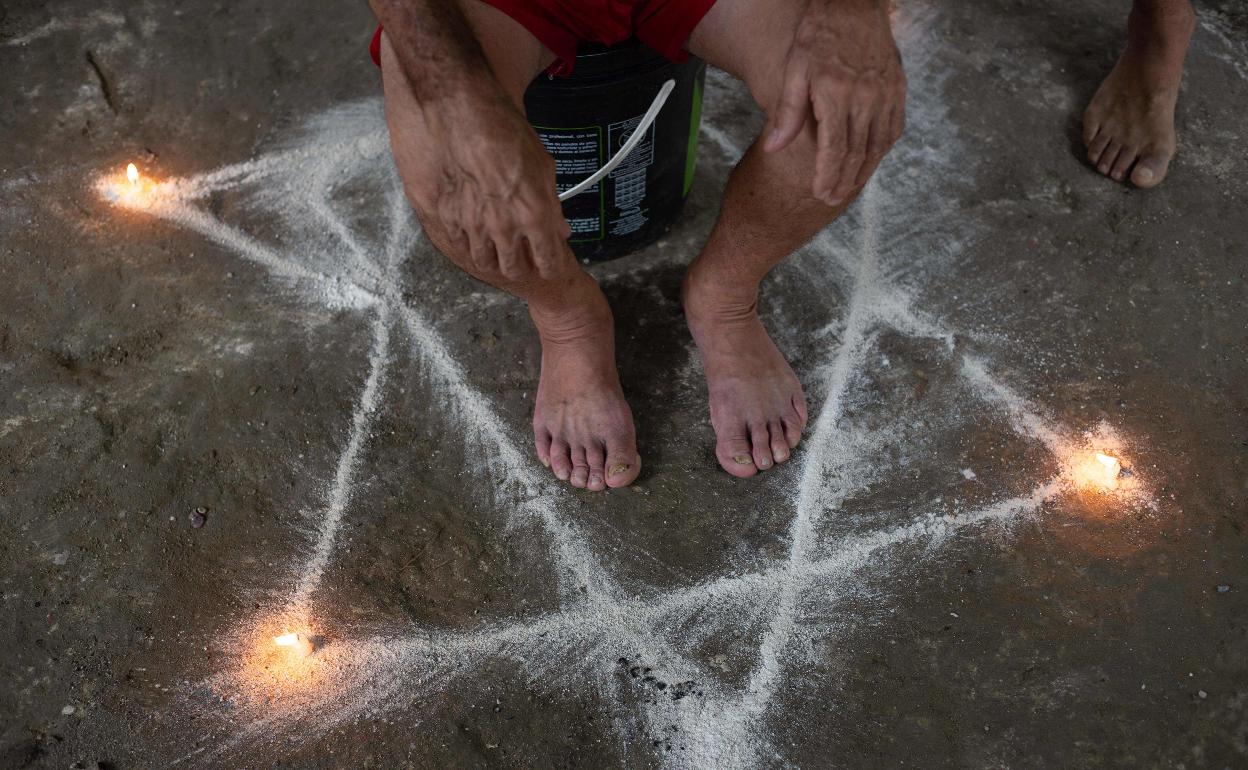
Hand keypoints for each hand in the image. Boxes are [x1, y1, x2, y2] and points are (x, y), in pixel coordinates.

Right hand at [390, 82, 572, 283]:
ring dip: (493, 259)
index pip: (547, 260)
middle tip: (522, 263)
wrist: (458, 112)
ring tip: (497, 253)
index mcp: (534, 216)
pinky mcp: (445, 217)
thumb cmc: (504, 130)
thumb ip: (551, 204)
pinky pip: (459, 242)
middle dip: (521, 267)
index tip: (550, 268)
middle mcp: (503, 228)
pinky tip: (472, 237)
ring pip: (484, 260)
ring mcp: (471, 225)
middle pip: (513, 268)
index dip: (550, 267)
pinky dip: (468, 244)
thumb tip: (560, 229)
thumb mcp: (542, 165)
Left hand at [764, 0, 905, 205]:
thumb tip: (773, 149)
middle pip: (857, 151)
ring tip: (849, 188)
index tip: (819, 194)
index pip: (834, 147)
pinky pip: (894, 127)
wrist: (853, 4)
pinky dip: (883, 149)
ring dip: (864, 170)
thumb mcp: (794, 69)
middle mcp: (866, 97)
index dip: (827, 174)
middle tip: (832, 198)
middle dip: (844, 180)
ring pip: (878, 144)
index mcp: (837, 93)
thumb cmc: (817, 35)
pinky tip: (871, 161)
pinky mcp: (898, 88)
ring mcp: (886, 93)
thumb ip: (786, 112)